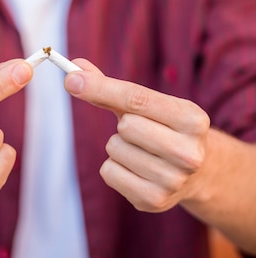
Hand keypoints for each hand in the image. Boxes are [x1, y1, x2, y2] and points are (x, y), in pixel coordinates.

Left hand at [65, 60, 209, 212]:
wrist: (198, 172)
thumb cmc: (164, 128)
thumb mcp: (149, 104)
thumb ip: (111, 87)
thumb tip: (75, 69)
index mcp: (192, 119)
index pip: (137, 98)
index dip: (101, 87)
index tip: (71, 78)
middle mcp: (189, 153)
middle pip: (126, 125)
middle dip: (123, 124)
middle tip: (141, 131)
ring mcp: (173, 180)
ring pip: (114, 148)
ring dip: (118, 146)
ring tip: (141, 150)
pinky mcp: (154, 200)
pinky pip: (108, 172)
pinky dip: (113, 167)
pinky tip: (135, 169)